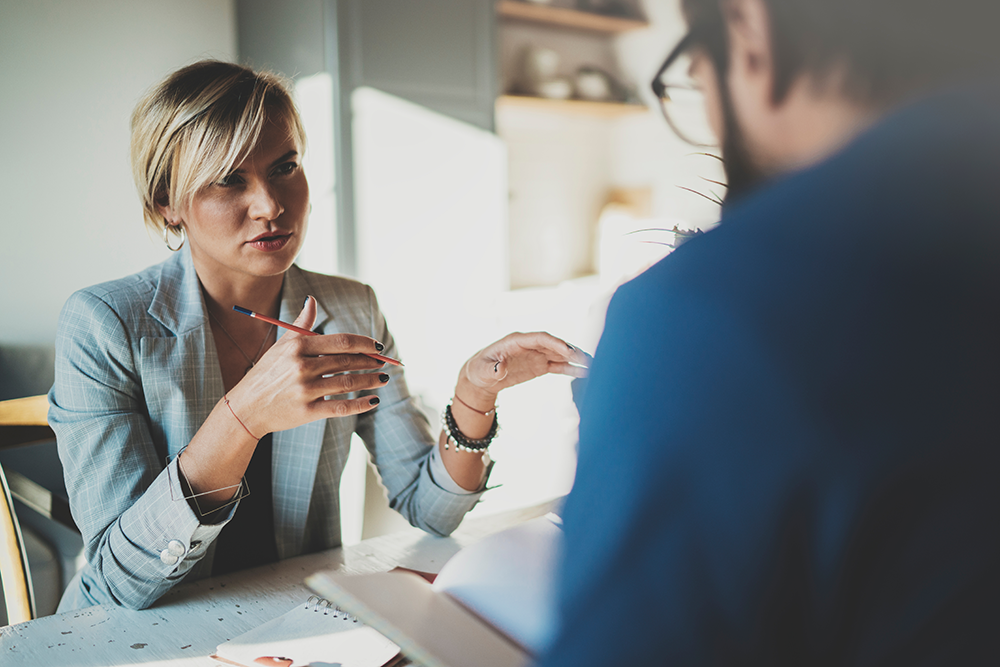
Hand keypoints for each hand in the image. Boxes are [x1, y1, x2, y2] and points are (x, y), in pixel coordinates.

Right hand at [227, 296, 389, 435]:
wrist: (246, 408)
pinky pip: (341, 407)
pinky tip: (374, 400)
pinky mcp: (307, 412)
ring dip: (370, 381)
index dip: (364, 343)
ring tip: (384, 379)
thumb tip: (312, 300)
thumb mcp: (281, 346)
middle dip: (370, 362)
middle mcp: (301, 367)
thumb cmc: (267, 374)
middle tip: (384, 362)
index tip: (377, 346)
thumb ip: (301, 324)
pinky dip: (360, 404)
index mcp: (298, 348)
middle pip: (346, 362)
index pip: (341, 342)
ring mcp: (305, 390)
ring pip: (348, 383)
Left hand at [458, 332, 590, 404]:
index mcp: (516, 340)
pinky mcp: (540, 365)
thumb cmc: (480, 370)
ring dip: (575, 358)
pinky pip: (558, 365)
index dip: (555, 343)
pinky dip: (571, 368)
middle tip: (587, 359)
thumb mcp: (482, 371)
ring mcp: (536, 354)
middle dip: (570, 350)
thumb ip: (492, 369)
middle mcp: (530, 345)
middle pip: (554, 344)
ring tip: (593, 365)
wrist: (482, 377)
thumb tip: (501, 370)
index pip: (539, 338)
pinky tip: (584, 373)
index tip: (568, 351)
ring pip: (559, 354)